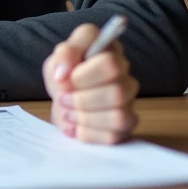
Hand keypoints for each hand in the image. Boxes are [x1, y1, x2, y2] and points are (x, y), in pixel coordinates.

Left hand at [43, 22, 139, 144]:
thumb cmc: (65, 74)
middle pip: (118, 93)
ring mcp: (128, 103)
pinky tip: (77, 127)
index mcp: (111, 52)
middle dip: (83, 100)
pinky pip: (113, 136)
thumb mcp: (59, 57)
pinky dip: (88, 133)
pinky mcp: (124, 127)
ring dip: (86, 118)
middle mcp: (125, 77)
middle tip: (63, 99)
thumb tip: (64, 73)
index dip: (84, 75)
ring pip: (119, 117)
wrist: (63, 100)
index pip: (110, 64)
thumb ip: (64, 54)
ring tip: (68, 114)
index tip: (63, 78)